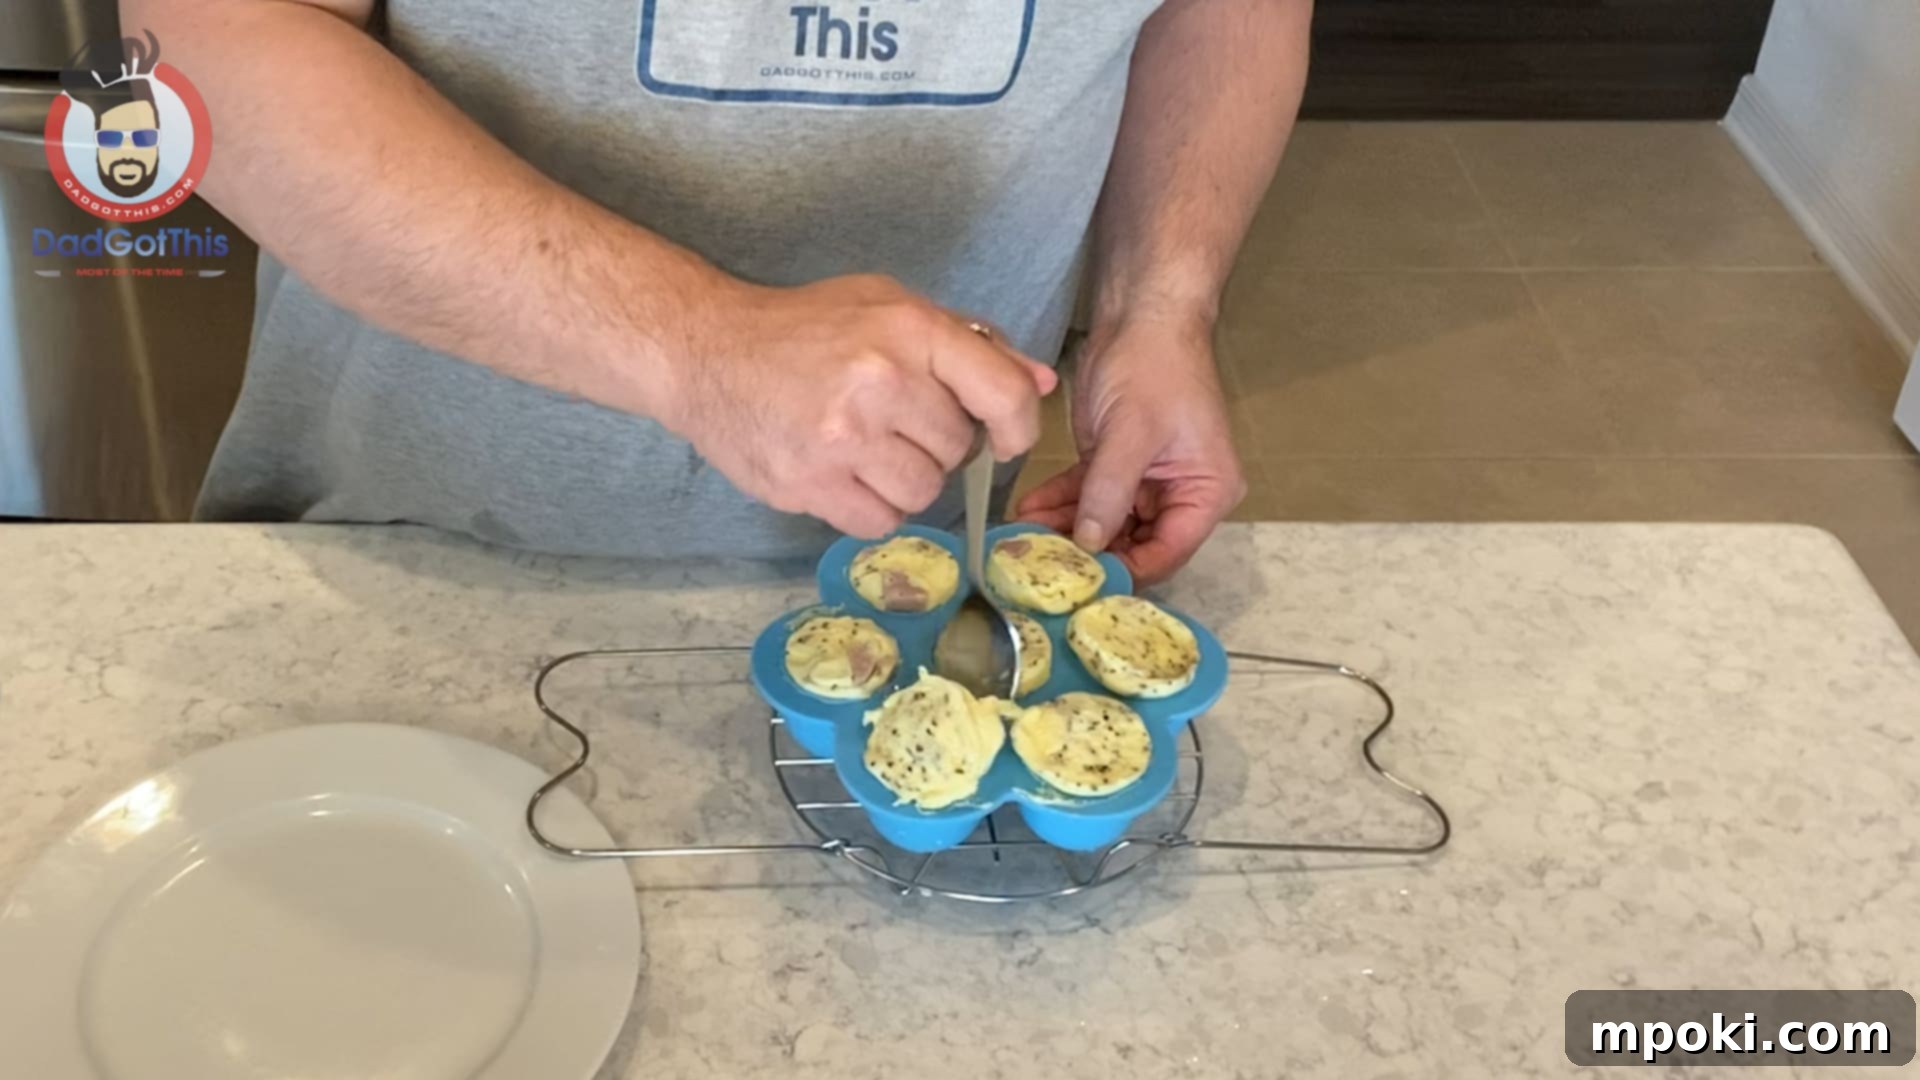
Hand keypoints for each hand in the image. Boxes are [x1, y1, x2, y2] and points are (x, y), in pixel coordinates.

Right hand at [668, 274, 1057, 538]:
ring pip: (923, 493)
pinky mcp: (809, 484)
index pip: (1001, 394)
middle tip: (897, 424)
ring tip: (868, 449)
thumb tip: (1040, 384)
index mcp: (907, 331)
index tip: (1005, 438)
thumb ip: (971, 345)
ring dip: (905, 481)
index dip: (1018, 427)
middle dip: (938, 445)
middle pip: (958, 451)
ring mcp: (842, 439)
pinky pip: (879, 522)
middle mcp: (880, 383)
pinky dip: (871, 507)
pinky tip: (844, 475)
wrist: (706, 353)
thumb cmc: (806, 328)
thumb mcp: (889, 309)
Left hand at [1015, 314, 1244, 584]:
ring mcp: (1146, 483)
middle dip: (1088, 555)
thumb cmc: (1155, 366)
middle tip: (1040, 564)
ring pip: (1104, 526)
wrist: (1140, 314)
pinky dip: (1058, 504)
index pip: (1169, 552)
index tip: (1079, 583)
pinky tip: (1027, 511)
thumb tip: (1088, 546)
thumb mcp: (1132, 432)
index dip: (1126, 572)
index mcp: (1207, 492)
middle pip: (1135, 546)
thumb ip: (1110, 493)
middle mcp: (1181, 495)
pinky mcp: (1114, 466)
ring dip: (1064, 531)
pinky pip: (1086, 498)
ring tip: (1022, 540)